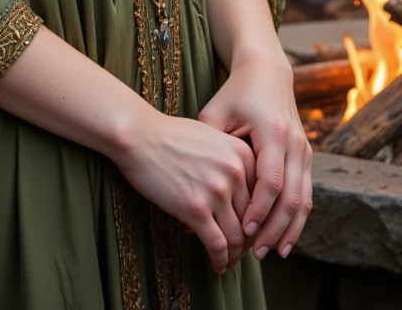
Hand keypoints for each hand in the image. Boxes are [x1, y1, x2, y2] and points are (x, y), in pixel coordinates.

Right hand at [115, 109, 255, 273]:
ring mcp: (216, 190)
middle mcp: (235, 172)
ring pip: (237, 238)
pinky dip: (220, 260)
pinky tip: (217, 266)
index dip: (257, 221)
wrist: (139, 135)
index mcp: (242, 154)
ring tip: (228, 264)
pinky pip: (217, 245)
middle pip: (252, 220)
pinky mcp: (196, 208)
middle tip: (239, 254)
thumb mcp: (212, 138)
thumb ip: (231, 163)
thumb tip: (240, 196)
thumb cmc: (171, 136)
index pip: (262, 198)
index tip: (250, 233)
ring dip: (234, 257)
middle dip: (247, 242)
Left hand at [199, 49, 312, 261]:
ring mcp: (304, 149)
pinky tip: (285, 239)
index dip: (259, 210)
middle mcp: (294, 142)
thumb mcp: (215, 115)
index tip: (244, 231)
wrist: (266, 72)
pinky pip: (306, 193)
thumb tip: (193, 194)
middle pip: (290, 196)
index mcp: (272, 131)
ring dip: (289, 229)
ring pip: (303, 199)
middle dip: (274, 229)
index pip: (270, 181)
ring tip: (273, 254)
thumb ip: (207, 151)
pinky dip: (297, 219)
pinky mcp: (306, 155)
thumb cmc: (234, 95)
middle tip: (256, 254)